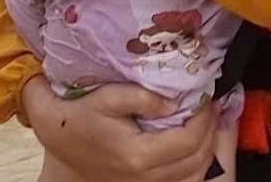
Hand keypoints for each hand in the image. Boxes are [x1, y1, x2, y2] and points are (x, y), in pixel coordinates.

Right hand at [24, 77, 217, 181]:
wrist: (58, 143)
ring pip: (193, 175)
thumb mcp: (107, 97)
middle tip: (212, 106)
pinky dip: (194, 162)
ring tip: (206, 122)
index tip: (207, 98)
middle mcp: (144, 176)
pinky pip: (181, 180)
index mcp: (137, 155)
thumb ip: (142, 97)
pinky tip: (193, 142)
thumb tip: (175, 101)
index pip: (188, 141)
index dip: (204, 119)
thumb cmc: (80, 116)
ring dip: (207, 148)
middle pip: (197, 160)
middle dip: (210, 131)